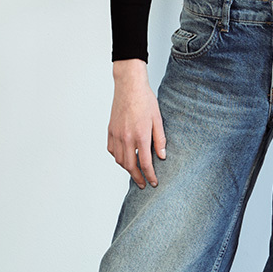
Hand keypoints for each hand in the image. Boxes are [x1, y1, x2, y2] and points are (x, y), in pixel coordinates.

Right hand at [107, 60, 166, 187]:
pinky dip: (118, 157)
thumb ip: (160, 139)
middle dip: (137, 177)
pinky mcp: (111, 130)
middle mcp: (126, 137)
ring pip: (119, 160)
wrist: (129, 86)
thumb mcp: (158, 119)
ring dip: (127, 169)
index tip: (153, 183)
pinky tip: (124, 158)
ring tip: (135, 172)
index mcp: (140, 135)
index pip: (145, 163)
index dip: (150, 176)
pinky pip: (112, 150)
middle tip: (143, 184)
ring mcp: (116, 134)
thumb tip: (162, 156)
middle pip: (130, 165)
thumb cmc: (145, 100)